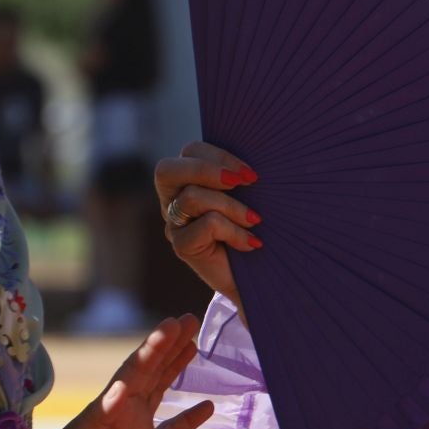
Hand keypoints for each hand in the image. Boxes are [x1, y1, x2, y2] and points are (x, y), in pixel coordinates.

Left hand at [40, 315, 214, 428]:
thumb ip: (99, 419)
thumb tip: (123, 390)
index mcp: (108, 408)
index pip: (135, 370)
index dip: (155, 346)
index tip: (174, 324)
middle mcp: (124, 414)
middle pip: (151, 371)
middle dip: (169, 345)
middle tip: (190, 319)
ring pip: (161, 391)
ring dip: (176, 367)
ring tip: (194, 344)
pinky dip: (189, 418)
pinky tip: (207, 405)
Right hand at [154, 141, 259, 314]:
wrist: (260, 277)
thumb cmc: (256, 227)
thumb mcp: (249, 195)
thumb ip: (241, 174)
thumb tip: (259, 153)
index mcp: (188, 179)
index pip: (190, 151)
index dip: (219, 155)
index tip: (251, 172)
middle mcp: (173, 200)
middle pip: (167, 170)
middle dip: (208, 170)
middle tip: (243, 181)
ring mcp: (175, 224)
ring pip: (192, 197)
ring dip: (231, 206)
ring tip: (255, 219)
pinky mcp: (182, 246)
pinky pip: (206, 225)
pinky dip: (234, 231)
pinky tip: (251, 242)